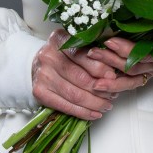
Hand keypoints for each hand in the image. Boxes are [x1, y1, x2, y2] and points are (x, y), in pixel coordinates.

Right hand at [31, 29, 152, 121]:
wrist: (37, 64)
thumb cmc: (64, 55)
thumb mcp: (77, 45)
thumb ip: (93, 51)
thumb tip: (115, 70)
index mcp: (59, 38)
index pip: (84, 54)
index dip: (101, 67)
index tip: (114, 76)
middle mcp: (48, 55)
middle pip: (80, 76)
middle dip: (101, 88)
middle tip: (115, 94)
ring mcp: (42, 74)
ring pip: (75, 93)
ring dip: (95, 103)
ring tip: (108, 105)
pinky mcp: (39, 91)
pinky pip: (65, 105)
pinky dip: (83, 112)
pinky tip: (95, 114)